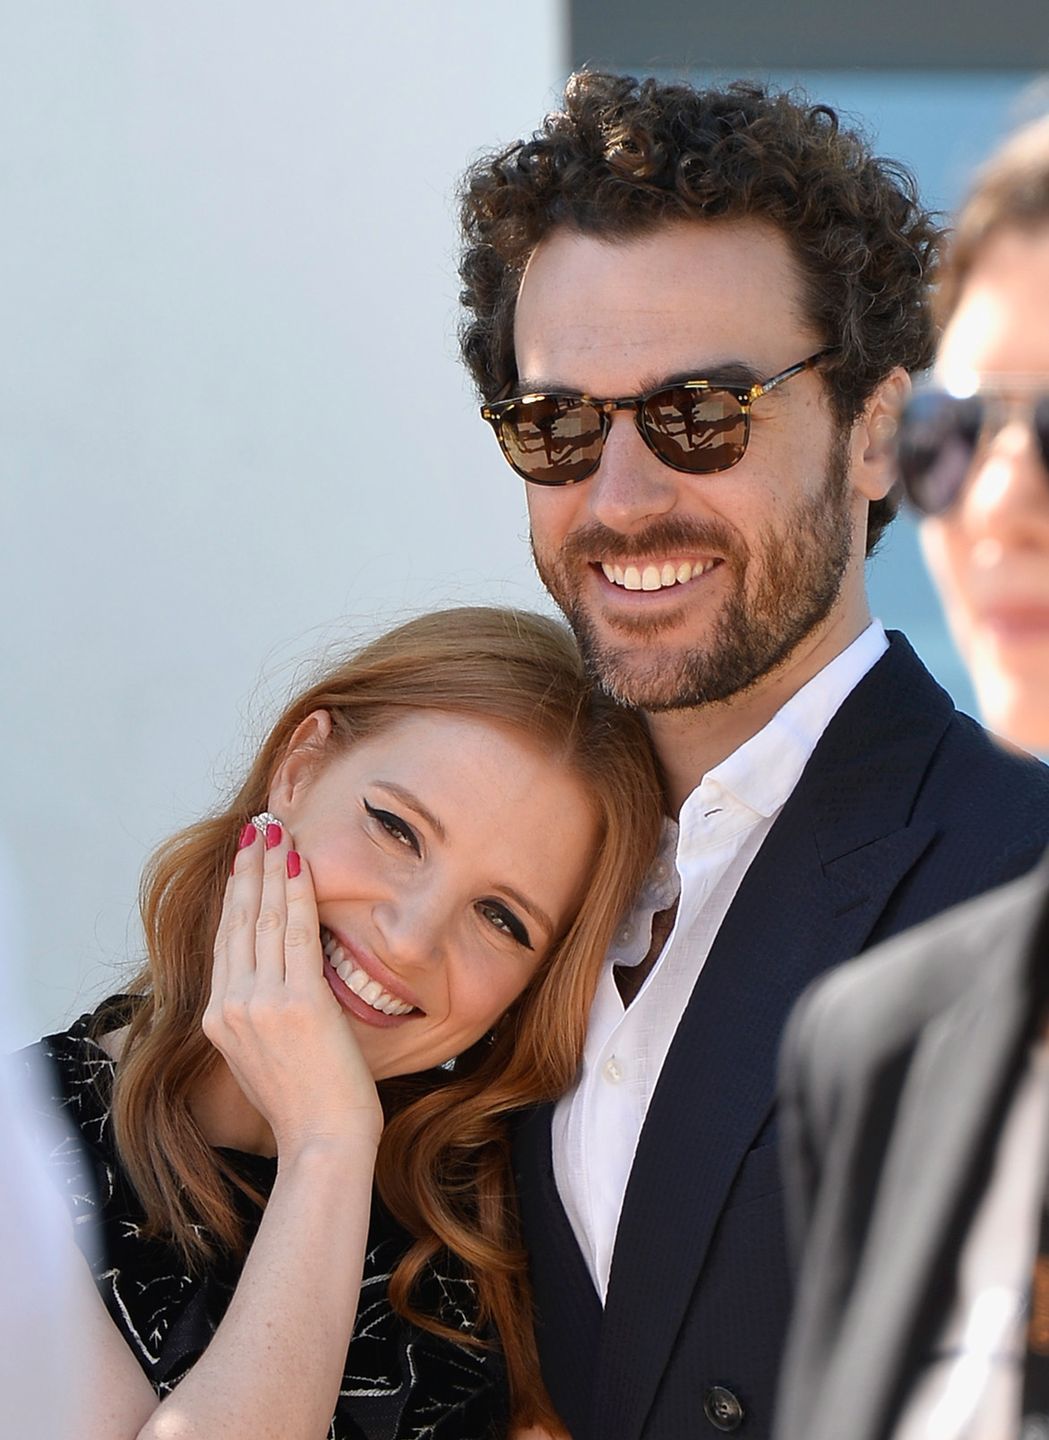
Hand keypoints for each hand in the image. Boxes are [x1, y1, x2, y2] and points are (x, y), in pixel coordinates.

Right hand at [204, 819, 382, 1158]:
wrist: (322, 1144)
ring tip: (274, 828)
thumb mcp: (262, 1060)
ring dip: (270, 866)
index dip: (234, 894)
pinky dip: (297, 891)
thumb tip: (271, 988)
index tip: (244, 860)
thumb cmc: (305, 1107)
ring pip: (262, 917)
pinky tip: (299, 860)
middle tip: (256, 827)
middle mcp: (230, 1006)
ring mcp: (259, 1003)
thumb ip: (258, 1019)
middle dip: (248, 867)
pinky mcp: (295, 1002)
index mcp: (218, 1020)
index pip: (226, 940)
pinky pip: (295, 931)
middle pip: (237, 920)